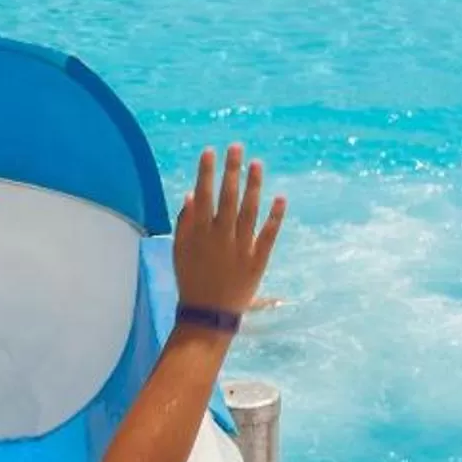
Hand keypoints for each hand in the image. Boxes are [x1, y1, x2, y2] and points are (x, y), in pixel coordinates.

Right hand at [171, 144, 284, 318]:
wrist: (208, 314)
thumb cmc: (192, 280)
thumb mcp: (181, 251)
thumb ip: (185, 223)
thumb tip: (192, 194)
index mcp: (200, 234)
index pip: (204, 196)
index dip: (207, 172)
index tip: (211, 152)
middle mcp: (220, 237)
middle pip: (227, 197)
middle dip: (231, 170)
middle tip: (236, 147)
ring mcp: (240, 248)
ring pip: (248, 211)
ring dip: (253, 186)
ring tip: (257, 164)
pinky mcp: (257, 260)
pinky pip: (267, 235)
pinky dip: (275, 217)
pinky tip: (280, 198)